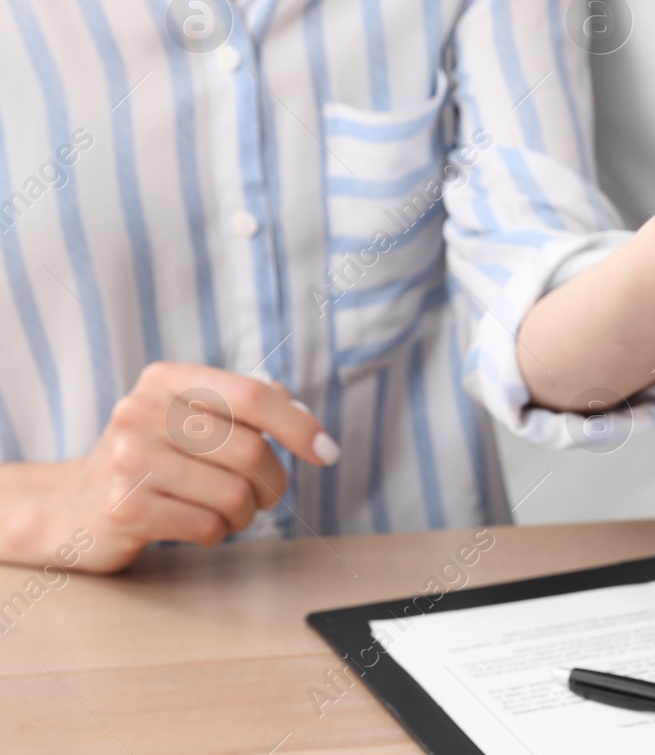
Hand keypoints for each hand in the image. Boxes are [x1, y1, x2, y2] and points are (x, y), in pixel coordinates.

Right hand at [15, 363, 338, 572]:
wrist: (70, 506)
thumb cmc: (153, 458)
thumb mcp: (188, 417)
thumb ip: (244, 406)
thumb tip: (303, 412)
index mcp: (166, 379)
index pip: (253, 395)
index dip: (300, 426)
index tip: (328, 454)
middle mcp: (141, 411)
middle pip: (250, 450)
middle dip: (271, 483)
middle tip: (262, 495)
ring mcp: (128, 459)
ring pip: (234, 493)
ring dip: (245, 512)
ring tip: (227, 510)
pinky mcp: (124, 508)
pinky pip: (207, 525)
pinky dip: (217, 531)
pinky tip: (197, 524)